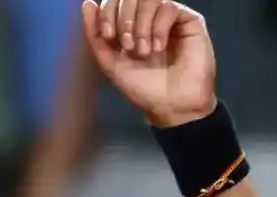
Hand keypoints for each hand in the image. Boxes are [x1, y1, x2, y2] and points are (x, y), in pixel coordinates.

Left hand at [81, 0, 215, 126]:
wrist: (170, 105)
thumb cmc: (142, 87)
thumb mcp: (110, 62)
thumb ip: (95, 34)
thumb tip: (87, 2)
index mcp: (128, 25)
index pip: (114, 1)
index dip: (107, 12)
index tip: (108, 35)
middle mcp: (148, 18)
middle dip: (124, 19)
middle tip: (128, 46)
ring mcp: (168, 18)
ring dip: (141, 25)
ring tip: (144, 51)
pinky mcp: (189, 20)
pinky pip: (169, 7)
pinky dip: (159, 27)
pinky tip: (159, 47)